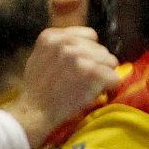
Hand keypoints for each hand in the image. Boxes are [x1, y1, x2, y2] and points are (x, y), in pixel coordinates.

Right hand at [6, 26, 119, 148]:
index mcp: (52, 36)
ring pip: (110, 62)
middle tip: (84, 81)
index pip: (90, 35)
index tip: (81, 66)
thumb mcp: (39, 57)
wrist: (34, 112)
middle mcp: (66, 42)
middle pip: (102, 49)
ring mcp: (80, 56)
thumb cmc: (36, 90)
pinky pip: (114, 78)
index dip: (89, 52)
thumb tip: (82, 45)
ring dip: (103, 76)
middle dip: (97, 65)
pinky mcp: (92, 72)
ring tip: (87, 88)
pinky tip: (95, 94)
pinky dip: (109, 88)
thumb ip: (58, 47)